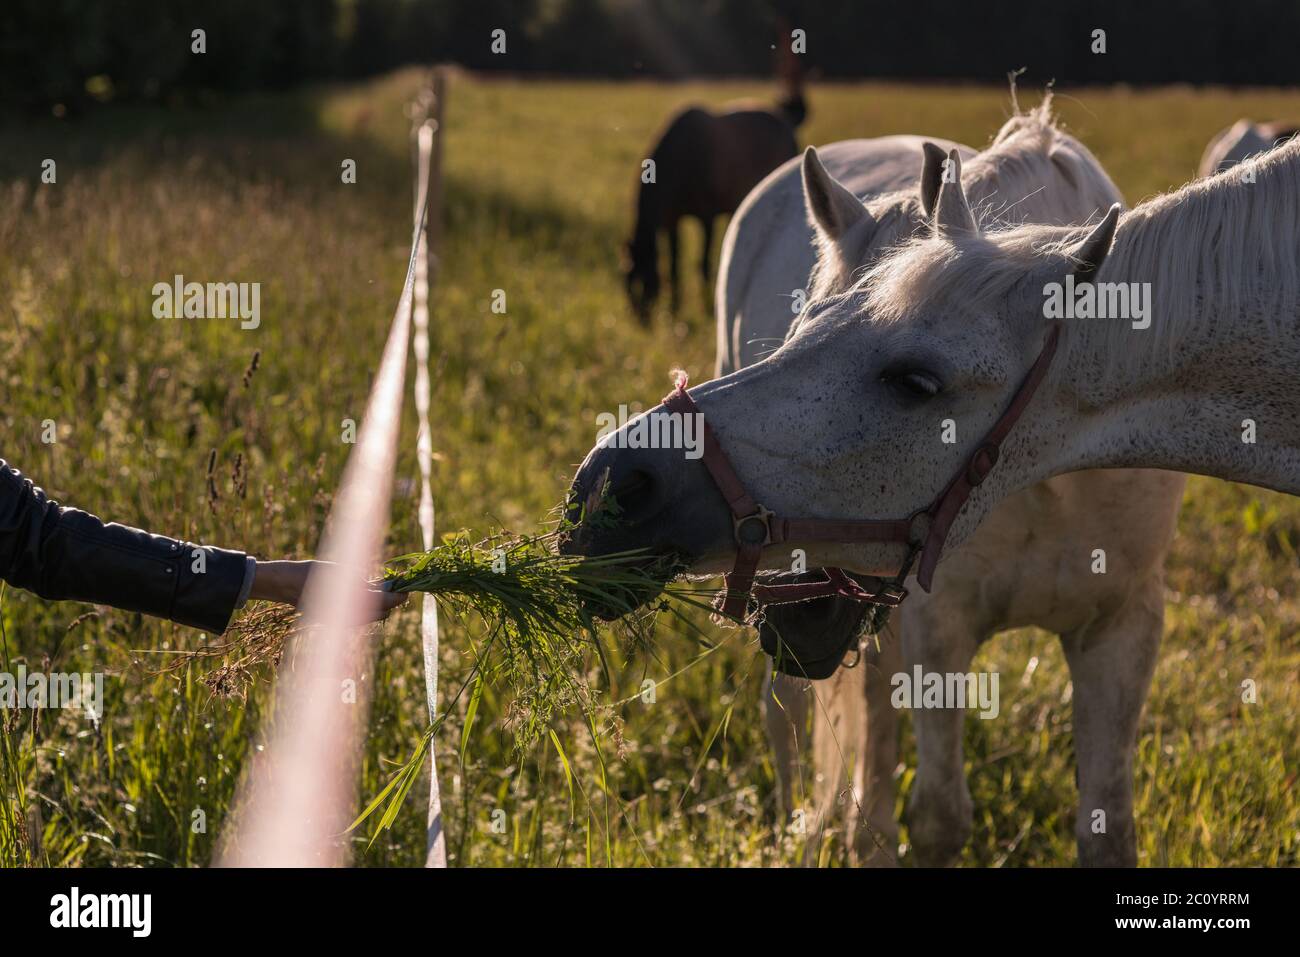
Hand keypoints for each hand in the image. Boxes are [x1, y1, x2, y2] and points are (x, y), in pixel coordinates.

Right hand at [249, 560, 407, 620]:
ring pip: (372, 614)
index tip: (408, 587)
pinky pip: (360, 613)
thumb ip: (363, 583)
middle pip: (382, 612)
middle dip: (393, 600)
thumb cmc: (312, 574)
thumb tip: (386, 589)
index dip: (399, 596)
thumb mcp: (341, 573)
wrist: (286, 583)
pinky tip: (372, 589)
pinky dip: (370, 603)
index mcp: (350, 603)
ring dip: (383, 602)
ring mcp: (342, 617)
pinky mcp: (337, 615)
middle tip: (401, 585)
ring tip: (389, 586)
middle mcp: (348, 615)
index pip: (384, 604)